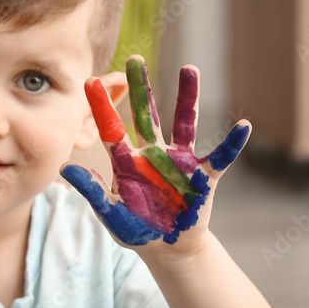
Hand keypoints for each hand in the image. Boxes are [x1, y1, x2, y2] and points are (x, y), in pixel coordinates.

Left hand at [60, 55, 249, 250]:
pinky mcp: (203, 175)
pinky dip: (232, 144)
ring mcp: (179, 161)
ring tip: (189, 68)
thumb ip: (91, 190)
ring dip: (187, 96)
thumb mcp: (110, 213)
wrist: (168, 248)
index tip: (90, 80)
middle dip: (142, 86)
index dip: (101, 105)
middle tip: (135, 58)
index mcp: (128, 161)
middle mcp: (153, 153)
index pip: (111, 128)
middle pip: (147, 113)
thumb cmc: (136, 230)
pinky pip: (221, 156)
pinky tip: (243, 126)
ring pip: (183, 122)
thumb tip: (64, 168)